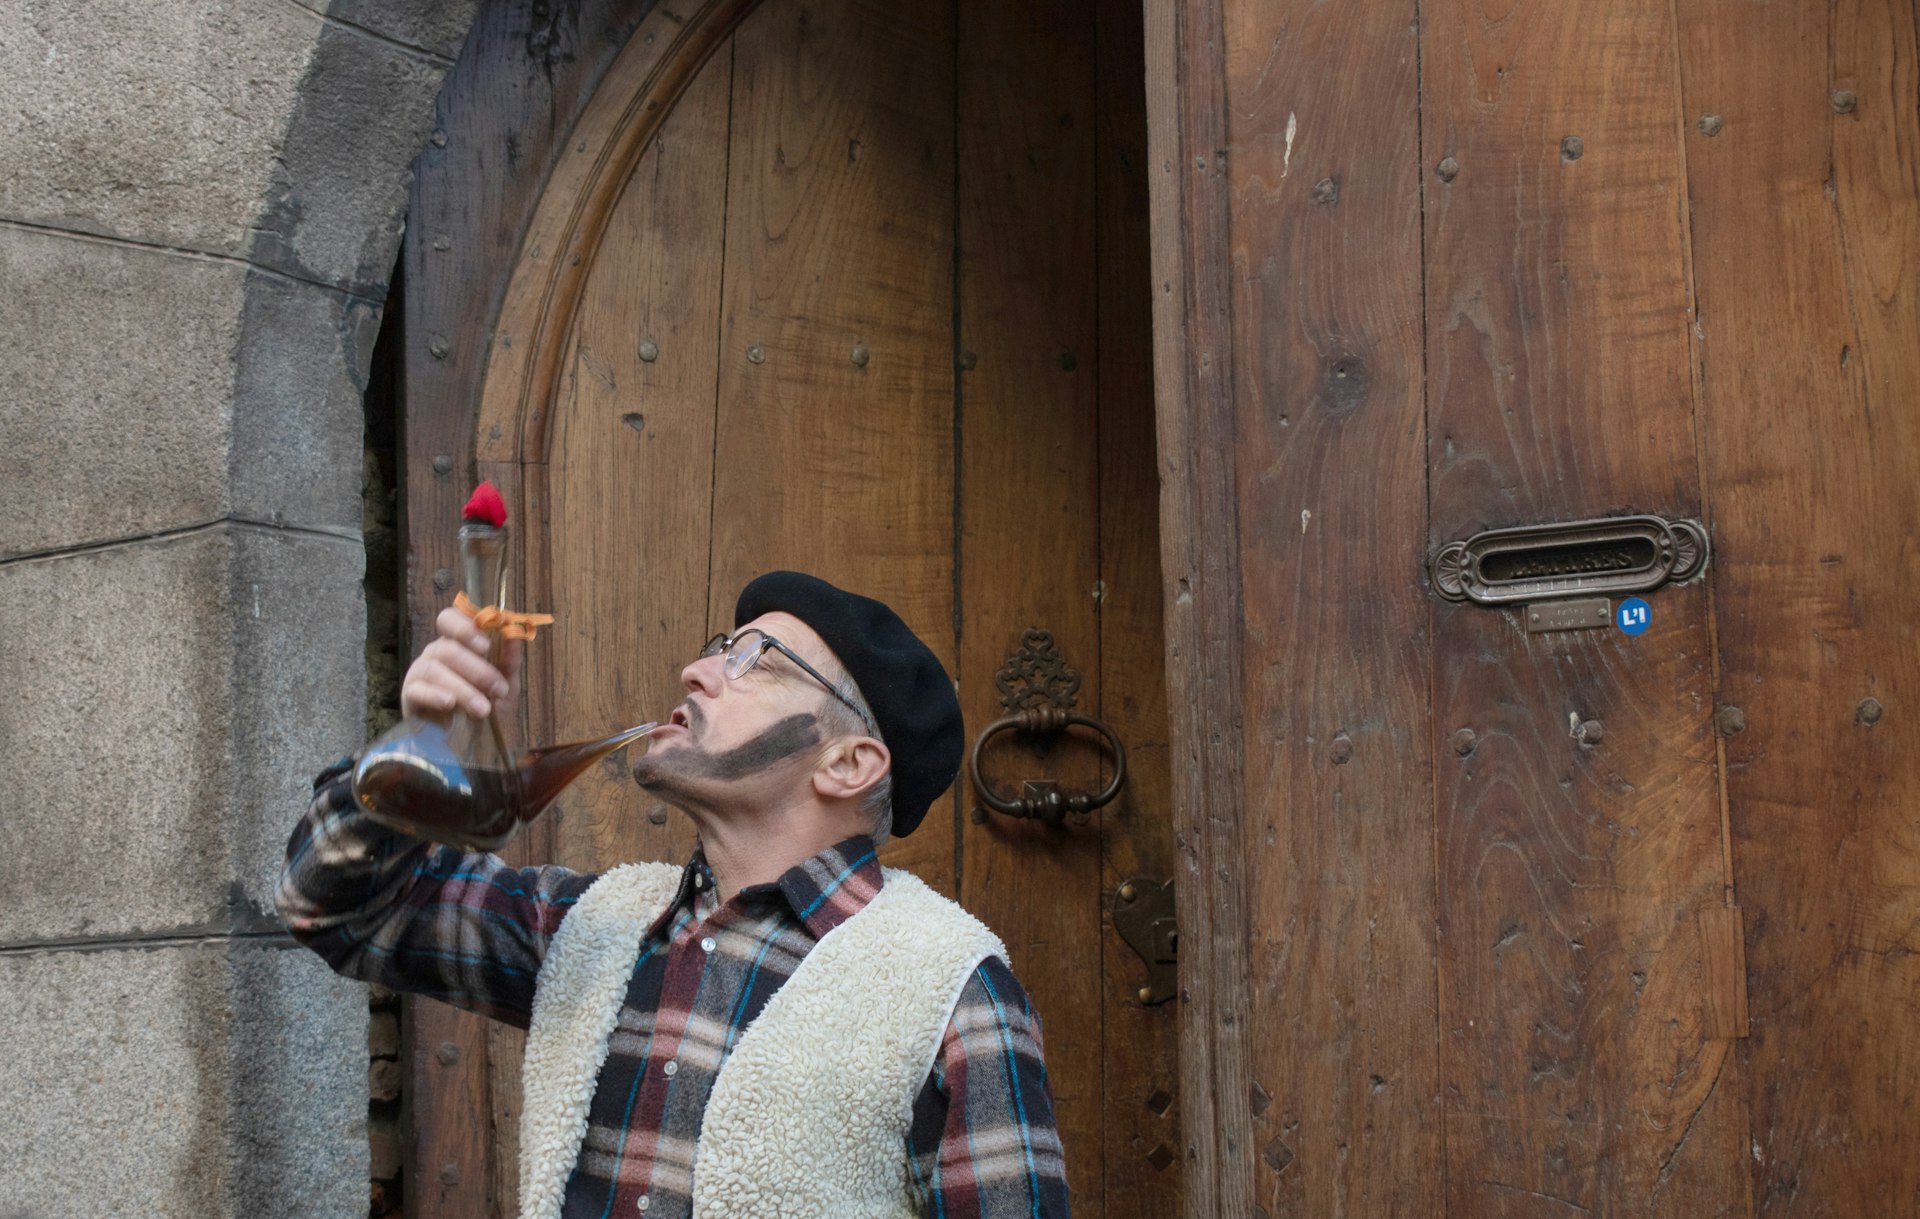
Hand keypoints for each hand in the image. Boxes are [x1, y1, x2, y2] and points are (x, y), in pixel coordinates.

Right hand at [399, 606, 522, 723]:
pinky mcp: (410, 695)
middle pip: (447, 647)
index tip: (485, 646)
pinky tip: (449, 703)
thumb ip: (510, 658)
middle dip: (476, 669)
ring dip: (463, 689)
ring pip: (434, 669)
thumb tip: (514, 630)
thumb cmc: (485, 702)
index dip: (464, 627)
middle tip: (498, 689)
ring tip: (483, 709)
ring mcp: (420, 672)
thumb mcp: (505, 683)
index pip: (450, 619)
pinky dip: (434, 695)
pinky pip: (417, 690)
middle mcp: (435, 652)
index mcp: (457, 642)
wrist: (468, 739)